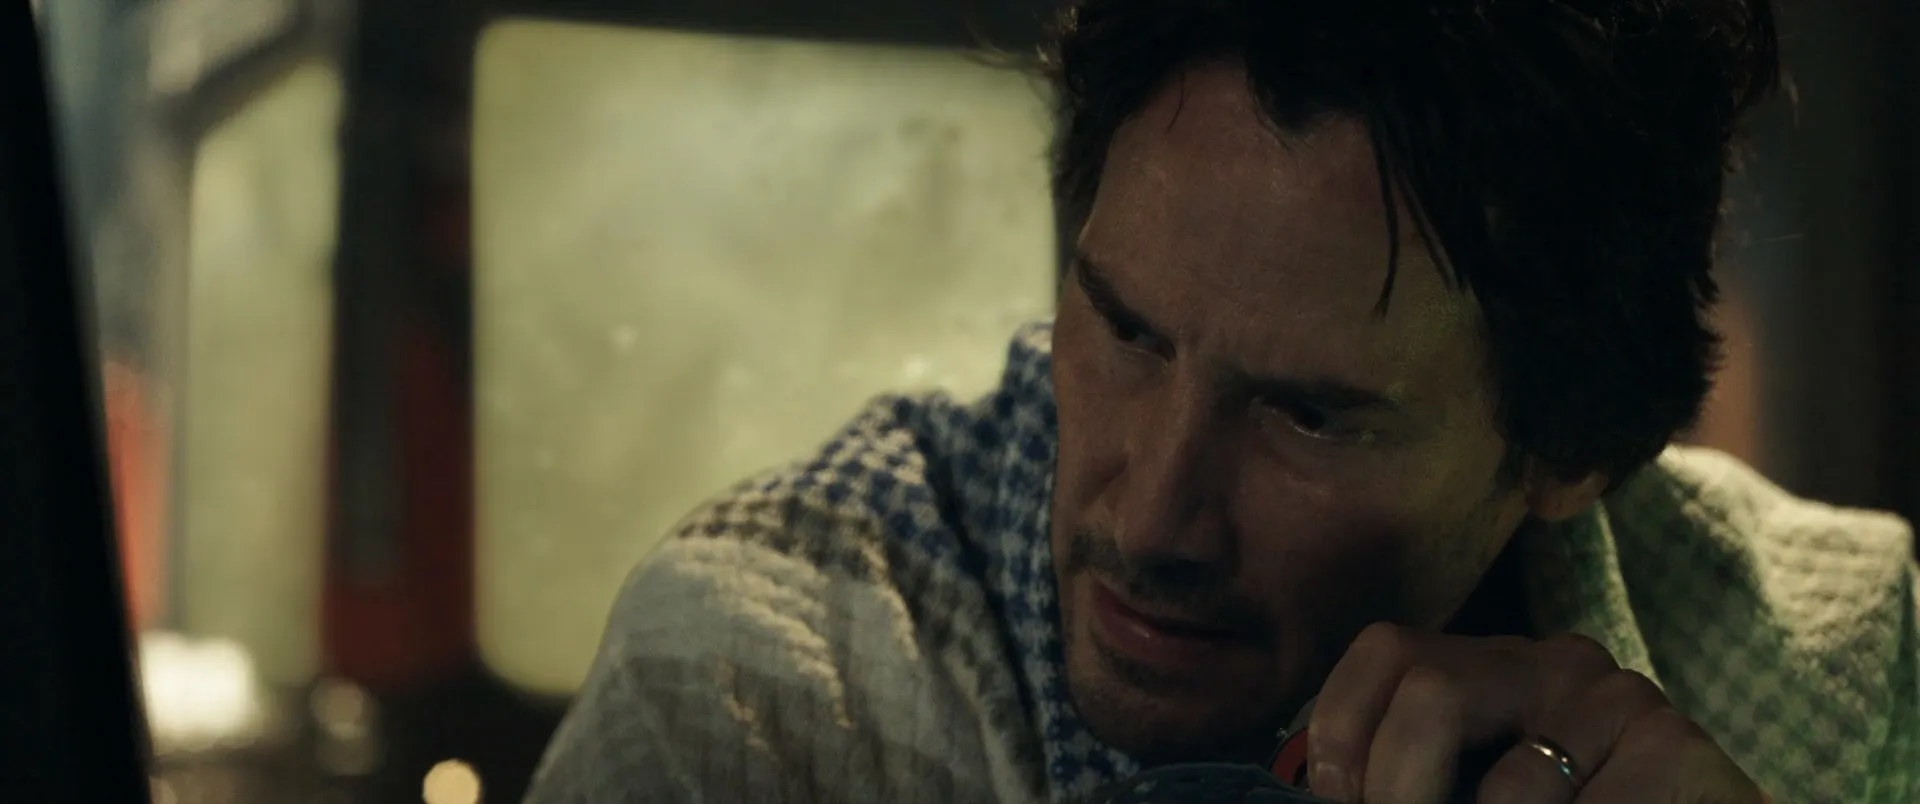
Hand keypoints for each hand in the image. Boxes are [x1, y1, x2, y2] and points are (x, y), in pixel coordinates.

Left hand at [1304, 623, 1769, 803]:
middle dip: (1399, 793)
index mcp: (1490, 669)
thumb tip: (1327, 798)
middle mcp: (1553, 662)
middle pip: (1431, 693)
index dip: (1344, 733)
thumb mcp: (1475, 797)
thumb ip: (1415, 784)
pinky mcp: (1676, 747)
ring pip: (1507, 788)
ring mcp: (1620, 698)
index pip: (1386, 650)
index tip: (1340, 803)